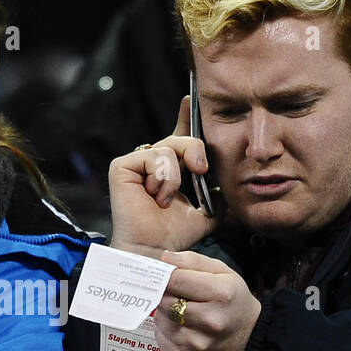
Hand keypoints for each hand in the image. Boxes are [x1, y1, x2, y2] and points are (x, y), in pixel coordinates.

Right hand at [107, 96, 218, 257]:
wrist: (157, 250)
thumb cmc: (175, 235)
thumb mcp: (207, 212)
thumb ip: (219, 195)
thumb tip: (229, 183)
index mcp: (171, 170)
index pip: (181, 137)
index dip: (186, 118)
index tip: (191, 99)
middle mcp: (152, 164)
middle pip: (179, 139)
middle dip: (194, 150)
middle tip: (200, 171)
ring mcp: (136, 164)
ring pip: (167, 149)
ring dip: (175, 177)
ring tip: (166, 200)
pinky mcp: (121, 167)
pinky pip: (151, 156)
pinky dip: (161, 177)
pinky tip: (155, 196)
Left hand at [155, 250, 261, 350]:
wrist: (249, 338)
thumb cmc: (233, 300)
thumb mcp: (221, 272)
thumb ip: (192, 261)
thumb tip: (164, 257)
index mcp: (221, 294)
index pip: (175, 280)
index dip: (165, 275)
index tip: (163, 274)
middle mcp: (210, 321)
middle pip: (165, 300)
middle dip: (165, 294)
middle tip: (176, 294)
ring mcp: (197, 343)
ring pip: (160, 319)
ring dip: (164, 313)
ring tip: (182, 311)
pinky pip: (160, 337)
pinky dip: (165, 330)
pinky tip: (181, 327)